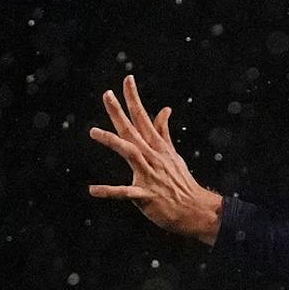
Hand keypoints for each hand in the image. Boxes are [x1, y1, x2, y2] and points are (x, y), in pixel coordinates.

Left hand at [88, 75, 223, 243]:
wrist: (195, 209)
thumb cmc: (181, 182)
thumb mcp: (172, 154)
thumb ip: (163, 132)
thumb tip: (164, 109)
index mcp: (157, 147)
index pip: (143, 118)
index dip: (134, 99)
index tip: (127, 80)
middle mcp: (153, 156)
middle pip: (133, 130)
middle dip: (119, 112)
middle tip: (107, 94)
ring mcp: (149, 175)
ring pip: (130, 152)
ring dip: (112, 141)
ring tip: (93, 132)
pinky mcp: (146, 195)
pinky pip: (125, 192)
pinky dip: (109, 191)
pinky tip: (93, 190)